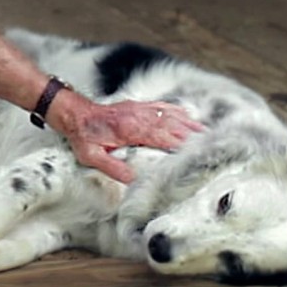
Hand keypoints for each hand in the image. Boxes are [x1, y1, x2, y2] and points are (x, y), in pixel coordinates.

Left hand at [61, 99, 202, 182]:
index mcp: (129, 129)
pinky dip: (177, 112)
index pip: (162, 137)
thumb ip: (113, 167)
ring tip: (209, 134)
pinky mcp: (136, 106)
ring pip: (170, 116)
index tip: (199, 153)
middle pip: (171, 126)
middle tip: (214, 145)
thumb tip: (135, 180)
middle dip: (192, 136)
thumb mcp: (91, 156)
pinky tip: (189, 116)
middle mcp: (137, 116)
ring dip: (189, 125)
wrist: (72, 113)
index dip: (181, 145)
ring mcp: (138, 109)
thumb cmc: (81, 136)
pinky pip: (161, 107)